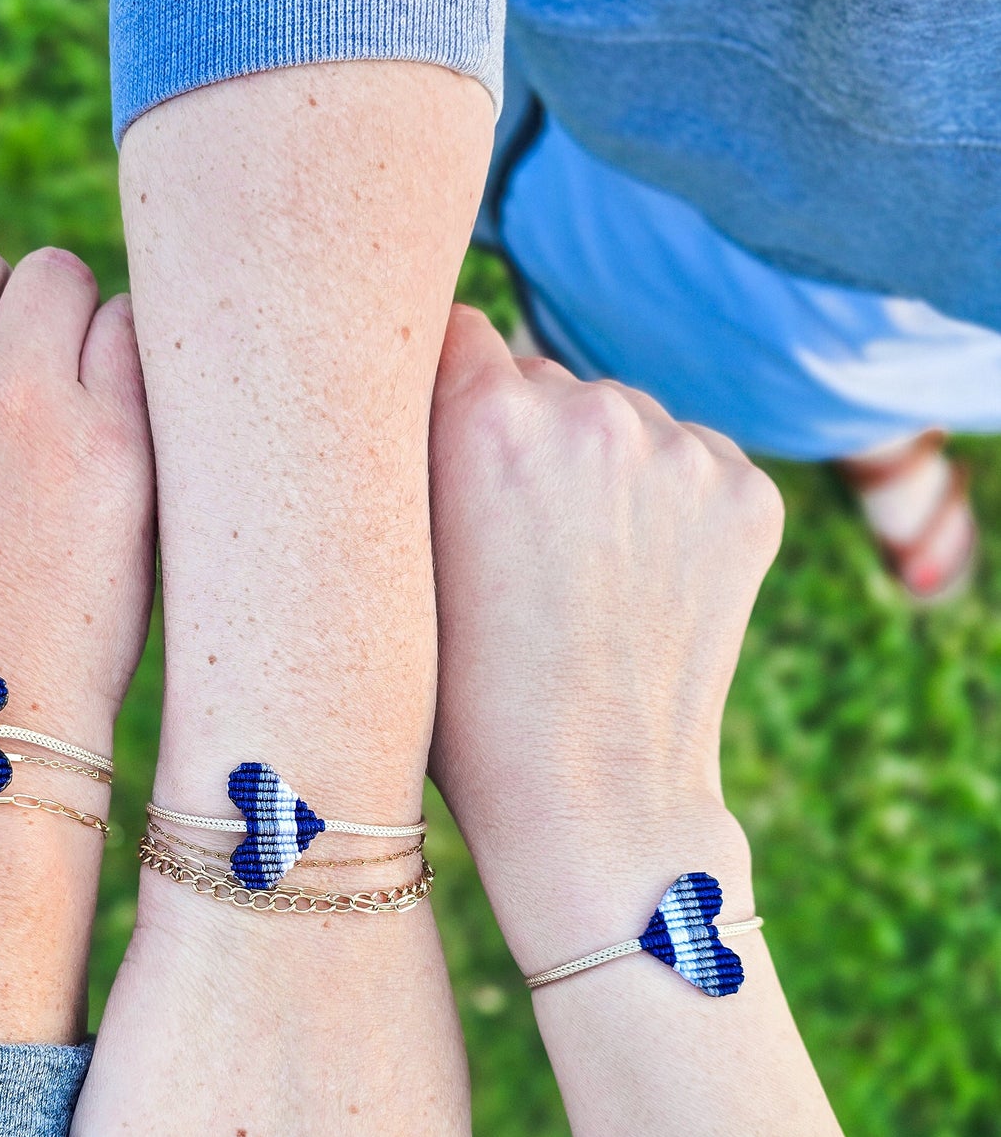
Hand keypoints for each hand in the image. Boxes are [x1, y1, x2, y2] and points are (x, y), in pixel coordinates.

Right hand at [427, 306, 783, 970]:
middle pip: (540, 381)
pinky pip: (686, 463)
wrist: (590, 805)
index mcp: (485, 418)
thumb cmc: (459, 703)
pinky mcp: (745, 493)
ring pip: (617, 420)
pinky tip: (634, 587)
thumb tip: (420, 369)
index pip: (452, 331)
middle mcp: (589, 409)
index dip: (438, 390)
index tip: (434, 440)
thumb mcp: (392, 569)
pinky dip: (664, 508)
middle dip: (520, 439)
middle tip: (505, 545)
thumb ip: (403, 453)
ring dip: (597, 472)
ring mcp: (679, 450)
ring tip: (574, 580)